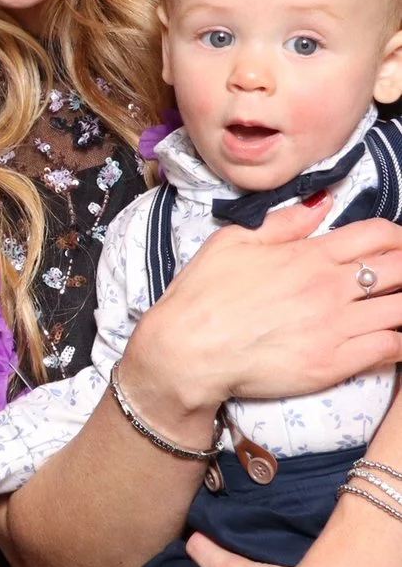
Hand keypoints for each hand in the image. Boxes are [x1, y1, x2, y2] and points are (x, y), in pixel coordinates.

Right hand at [118, 203, 401, 430]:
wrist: (186, 351)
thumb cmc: (201, 296)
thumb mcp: (231, 242)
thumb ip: (282, 222)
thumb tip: (321, 203)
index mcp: (308, 256)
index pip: (378, 235)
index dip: (398, 237)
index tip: (397, 246)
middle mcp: (330, 287)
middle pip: (401, 269)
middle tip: (398, 278)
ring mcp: (336, 326)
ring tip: (394, 309)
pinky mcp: (335, 363)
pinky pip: (391, 349)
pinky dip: (400, 342)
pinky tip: (394, 340)